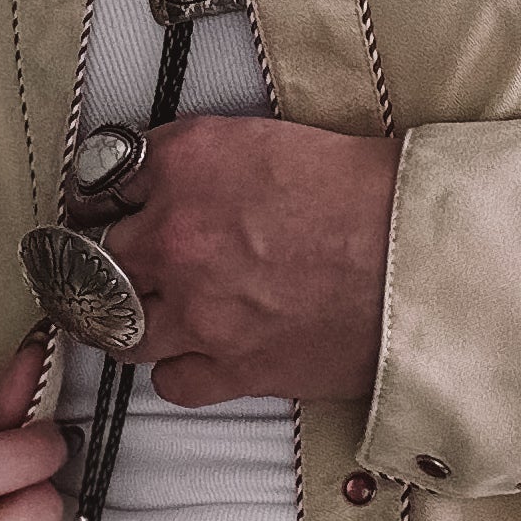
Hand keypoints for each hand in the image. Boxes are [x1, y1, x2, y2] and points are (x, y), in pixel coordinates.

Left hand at [71, 113, 399, 407]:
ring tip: (135, 312)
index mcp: (186, 163)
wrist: (423, 260)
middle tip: (108, 263)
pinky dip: (175, 367)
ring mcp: (197, 309)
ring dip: (123, 317)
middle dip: (103, 258)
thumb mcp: (271, 140)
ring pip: (118, 324)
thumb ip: (205, 160)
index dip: (104, 194)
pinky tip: (191, 351)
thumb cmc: (369, 195)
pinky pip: (169, 379)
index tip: (102, 205)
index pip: (105, 178)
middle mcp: (176, 235)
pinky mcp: (230, 367)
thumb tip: (171, 179)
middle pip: (97, 255)